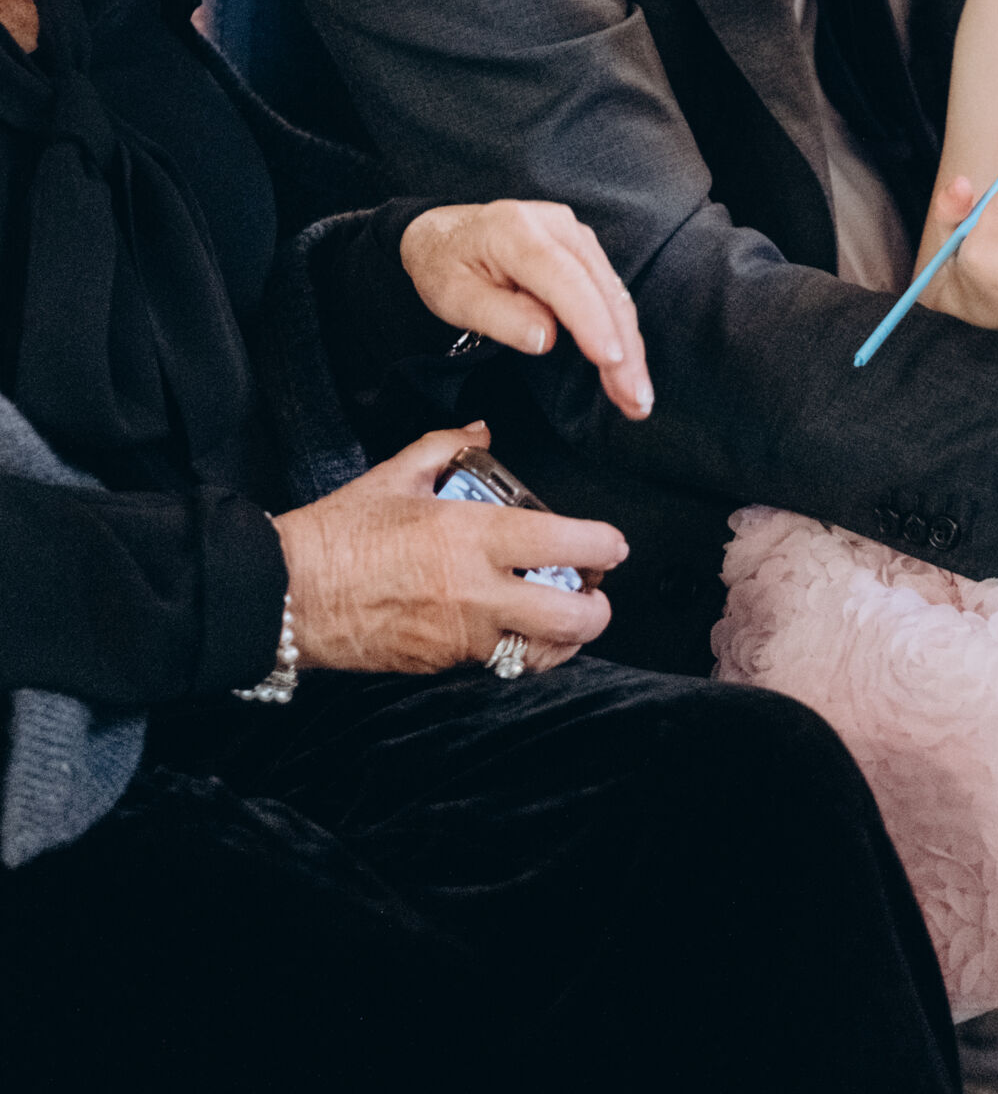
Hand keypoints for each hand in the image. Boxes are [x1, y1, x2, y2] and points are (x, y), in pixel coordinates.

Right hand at [275, 424, 626, 675]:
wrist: (288, 594)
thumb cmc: (338, 534)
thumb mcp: (396, 474)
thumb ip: (449, 446)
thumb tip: (481, 429)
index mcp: (469, 535)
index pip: (563, 542)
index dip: (603, 545)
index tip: (613, 543)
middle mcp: (475, 591)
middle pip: (569, 617)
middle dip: (598, 608)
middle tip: (598, 590)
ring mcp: (460, 636)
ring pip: (539, 654)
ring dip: (564, 639)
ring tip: (568, 618)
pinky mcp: (441, 664)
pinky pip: (497, 664)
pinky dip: (517, 651)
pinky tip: (516, 632)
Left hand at [401, 201, 650, 418]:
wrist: (444, 235)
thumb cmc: (444, 266)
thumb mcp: (453, 297)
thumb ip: (499, 316)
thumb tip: (546, 339)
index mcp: (517, 231)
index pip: (565, 279)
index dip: (592, 322)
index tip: (611, 360)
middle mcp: (556, 225)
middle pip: (600, 291)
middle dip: (623, 348)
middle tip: (636, 400)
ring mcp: (575, 235)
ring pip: (613, 295)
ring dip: (629, 347)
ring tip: (637, 397)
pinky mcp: (584, 250)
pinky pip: (609, 294)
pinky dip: (621, 333)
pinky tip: (628, 367)